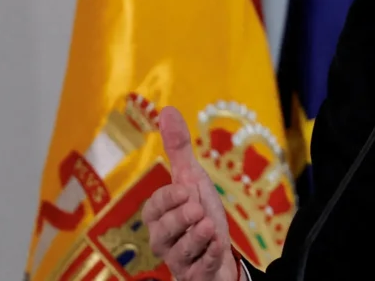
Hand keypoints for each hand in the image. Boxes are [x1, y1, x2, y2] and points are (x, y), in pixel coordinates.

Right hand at [143, 106, 239, 280]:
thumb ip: (178, 148)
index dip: (167, 199)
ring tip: (209, 227)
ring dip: (196, 238)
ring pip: (178, 253)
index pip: (153, 208)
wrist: (220, 251)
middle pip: (161, 232)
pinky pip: (198, 270)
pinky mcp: (195, 276)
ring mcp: (179, 261)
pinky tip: (218, 246)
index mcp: (160, 217)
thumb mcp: (193, 178)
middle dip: (180, 219)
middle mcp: (165, 240)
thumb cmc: (200, 214)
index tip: (186, 190)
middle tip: (197, 210)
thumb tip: (167, 110)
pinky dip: (209, 256)